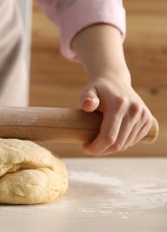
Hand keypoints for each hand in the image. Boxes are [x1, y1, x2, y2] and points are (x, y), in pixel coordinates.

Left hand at [71, 24, 154, 155]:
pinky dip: (122, 144)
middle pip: (118, 143)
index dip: (96, 147)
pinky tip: (111, 141)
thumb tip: (88, 105)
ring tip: (98, 144)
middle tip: (90, 148)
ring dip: (111, 149)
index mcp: (119, 105)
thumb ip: (86, 98)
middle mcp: (134, 110)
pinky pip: (134, 140)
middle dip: (102, 150)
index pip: (108, 137)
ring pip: (126, 144)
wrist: (114, 80)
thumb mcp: (88, 91)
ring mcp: (143, 115)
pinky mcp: (147, 120)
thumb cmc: (97, 89)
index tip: (84, 148)